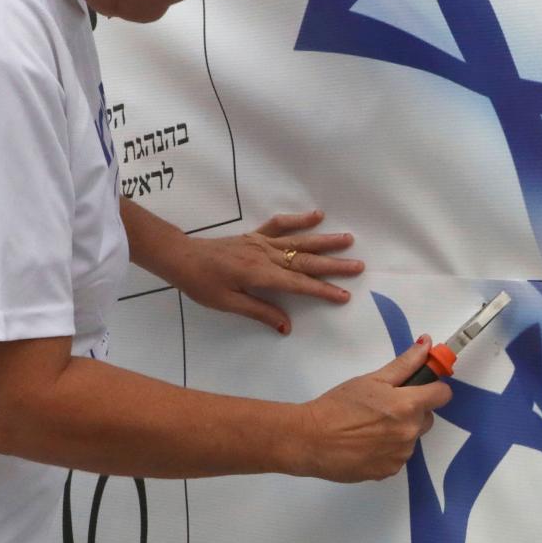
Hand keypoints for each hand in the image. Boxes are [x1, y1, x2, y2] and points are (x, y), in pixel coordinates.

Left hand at [168, 210, 363, 334]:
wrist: (182, 257)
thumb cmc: (202, 284)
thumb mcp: (229, 304)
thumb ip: (260, 312)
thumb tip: (287, 327)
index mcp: (260, 275)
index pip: (298, 285)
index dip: (322, 291)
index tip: (344, 296)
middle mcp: (265, 255)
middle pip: (305, 261)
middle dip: (334, 265)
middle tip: (359, 267)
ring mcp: (261, 243)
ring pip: (299, 241)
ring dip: (325, 241)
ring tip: (348, 239)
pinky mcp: (255, 236)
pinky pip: (280, 225)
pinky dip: (299, 220)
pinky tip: (317, 215)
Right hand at [293, 338, 450, 482]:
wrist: (310, 440)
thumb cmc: (337, 406)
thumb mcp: (371, 379)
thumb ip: (404, 364)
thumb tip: (426, 345)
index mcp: (408, 405)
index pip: (443, 395)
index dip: (432, 388)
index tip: (420, 387)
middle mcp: (410, 432)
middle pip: (427, 417)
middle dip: (412, 410)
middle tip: (384, 407)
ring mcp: (400, 454)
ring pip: (411, 438)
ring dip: (399, 431)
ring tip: (370, 427)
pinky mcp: (389, 471)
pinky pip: (397, 456)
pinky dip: (387, 450)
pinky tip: (366, 443)